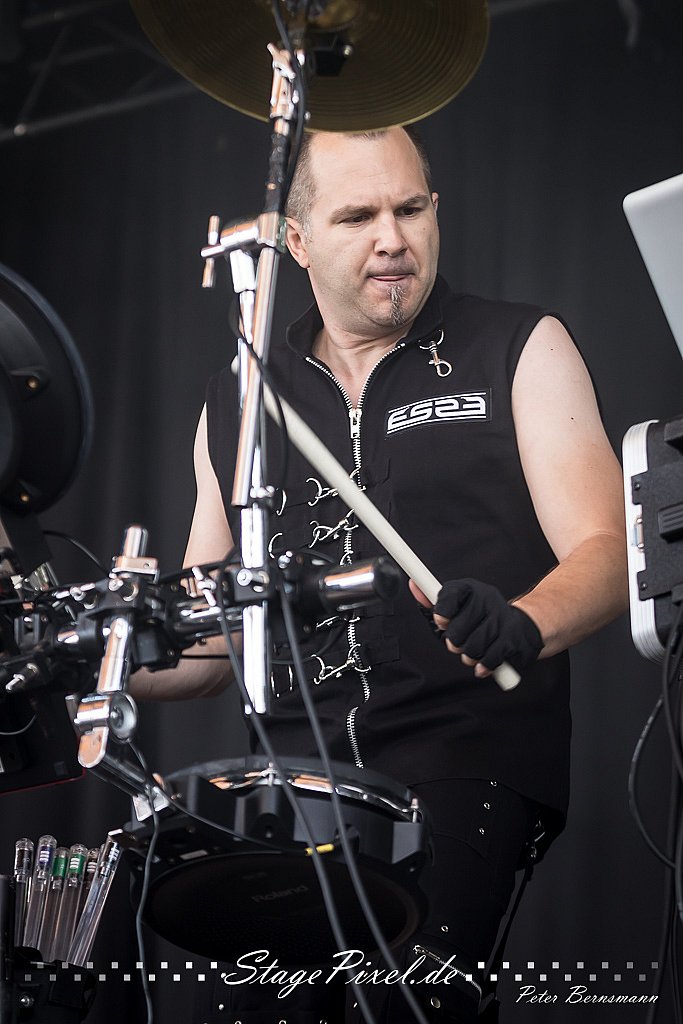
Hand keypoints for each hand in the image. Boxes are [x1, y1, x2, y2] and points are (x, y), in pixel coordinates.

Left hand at [410, 578, 542, 677]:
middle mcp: (487, 599)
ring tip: (471, 652)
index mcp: (469, 588)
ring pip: (474, 646)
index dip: (441, 613)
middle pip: (459, 628)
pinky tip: (482, 663)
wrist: (518, 627)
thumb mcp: (454, 608)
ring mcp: (502, 617)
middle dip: (454, 642)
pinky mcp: (513, 637)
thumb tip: (414, 584)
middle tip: (457, 643)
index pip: (449, 596)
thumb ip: (432, 602)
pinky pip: (491, 658)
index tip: (441, 623)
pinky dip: (483, 665)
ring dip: (468, 656)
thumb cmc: (478, 619)